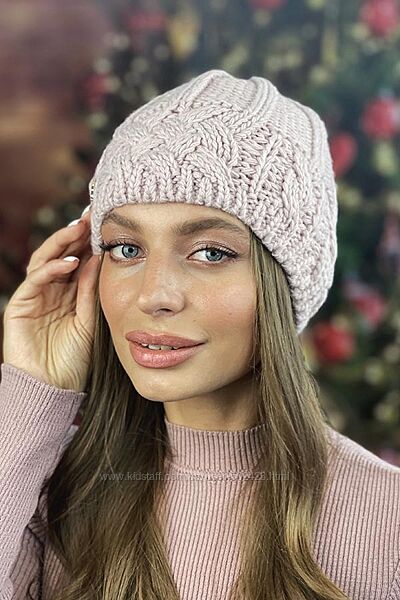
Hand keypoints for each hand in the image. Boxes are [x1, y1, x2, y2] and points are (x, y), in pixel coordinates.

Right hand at [2, 207, 100, 391]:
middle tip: (91, 215)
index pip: (77, 260)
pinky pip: (35, 280)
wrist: (52, 390)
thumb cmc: (73, 361)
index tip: (105, 223)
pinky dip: (51, 269)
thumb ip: (90, 291)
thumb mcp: (88, 321)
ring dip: (61, 243)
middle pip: (61, 254)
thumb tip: (98, 259)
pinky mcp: (20, 306)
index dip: (89, 242)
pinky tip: (69, 262)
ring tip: (79, 229)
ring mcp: (34, 297)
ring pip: (45, 260)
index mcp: (69, 294)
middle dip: (75, 234)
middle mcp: (51, 291)